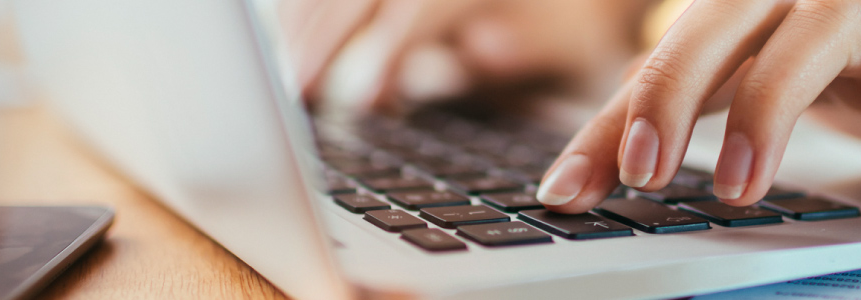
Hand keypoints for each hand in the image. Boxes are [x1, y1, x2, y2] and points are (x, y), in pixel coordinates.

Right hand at [281, 0, 644, 113]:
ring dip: (304, 21)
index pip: (418, 6)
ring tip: (286, 79)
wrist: (573, 2)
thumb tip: (477, 50)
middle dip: (322, 38)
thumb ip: (527, 44)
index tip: (364, 102)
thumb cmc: (574, 22)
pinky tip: (291, 40)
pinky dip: (306, 7)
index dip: (389, 53)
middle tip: (295, 95)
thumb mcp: (571, 38)